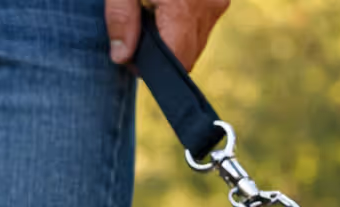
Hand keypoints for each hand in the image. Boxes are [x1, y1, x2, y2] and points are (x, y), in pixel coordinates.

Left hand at [106, 0, 229, 70]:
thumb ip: (121, 18)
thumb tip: (122, 57)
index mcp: (183, 7)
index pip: (176, 60)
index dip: (154, 68)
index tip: (131, 58)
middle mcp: (208, 10)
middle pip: (187, 54)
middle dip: (163, 53)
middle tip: (136, 35)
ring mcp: (217, 4)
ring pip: (196, 42)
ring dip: (174, 39)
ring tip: (151, 15)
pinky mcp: (219, 0)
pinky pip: (202, 26)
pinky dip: (184, 25)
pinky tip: (166, 7)